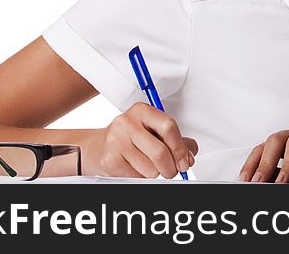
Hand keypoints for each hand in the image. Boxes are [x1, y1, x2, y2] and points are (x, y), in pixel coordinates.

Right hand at [82, 103, 198, 177]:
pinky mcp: (110, 160)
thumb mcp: (153, 130)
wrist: (98, 146)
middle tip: (172, 170)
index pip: (168, 127)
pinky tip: (135, 167)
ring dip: (155, 173)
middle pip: (160, 152)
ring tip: (147, 165)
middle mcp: (127, 123)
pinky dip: (142, 177)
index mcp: (142, 111)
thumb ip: (176, 140)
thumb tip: (189, 156)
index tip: (185, 161)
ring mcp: (116, 141)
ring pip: (151, 169)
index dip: (180, 148)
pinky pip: (138, 177)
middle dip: (171, 168)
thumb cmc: (131, 138)